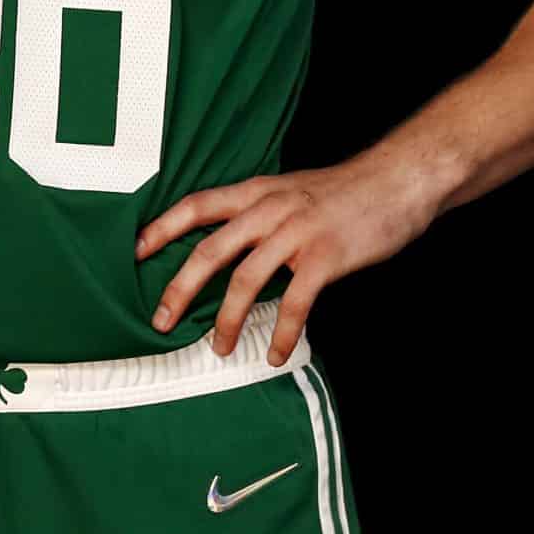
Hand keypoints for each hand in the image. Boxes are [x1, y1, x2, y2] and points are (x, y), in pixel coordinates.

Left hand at [134, 150, 434, 367]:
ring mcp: (297, 232)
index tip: (135, 252)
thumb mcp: (292, 190)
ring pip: (246, 280)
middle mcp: (270, 209)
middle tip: (161, 320)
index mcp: (257, 191)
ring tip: (220, 348)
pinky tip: (276, 353)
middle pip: (210, 250)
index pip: (197, 206)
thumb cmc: (346, 191)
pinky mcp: (326, 256)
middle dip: (179, 288)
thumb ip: (260, 213)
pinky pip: (295, 302)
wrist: (398, 179)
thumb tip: (229, 244)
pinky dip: (282, 332)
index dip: (163, 228)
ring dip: (227, 320)